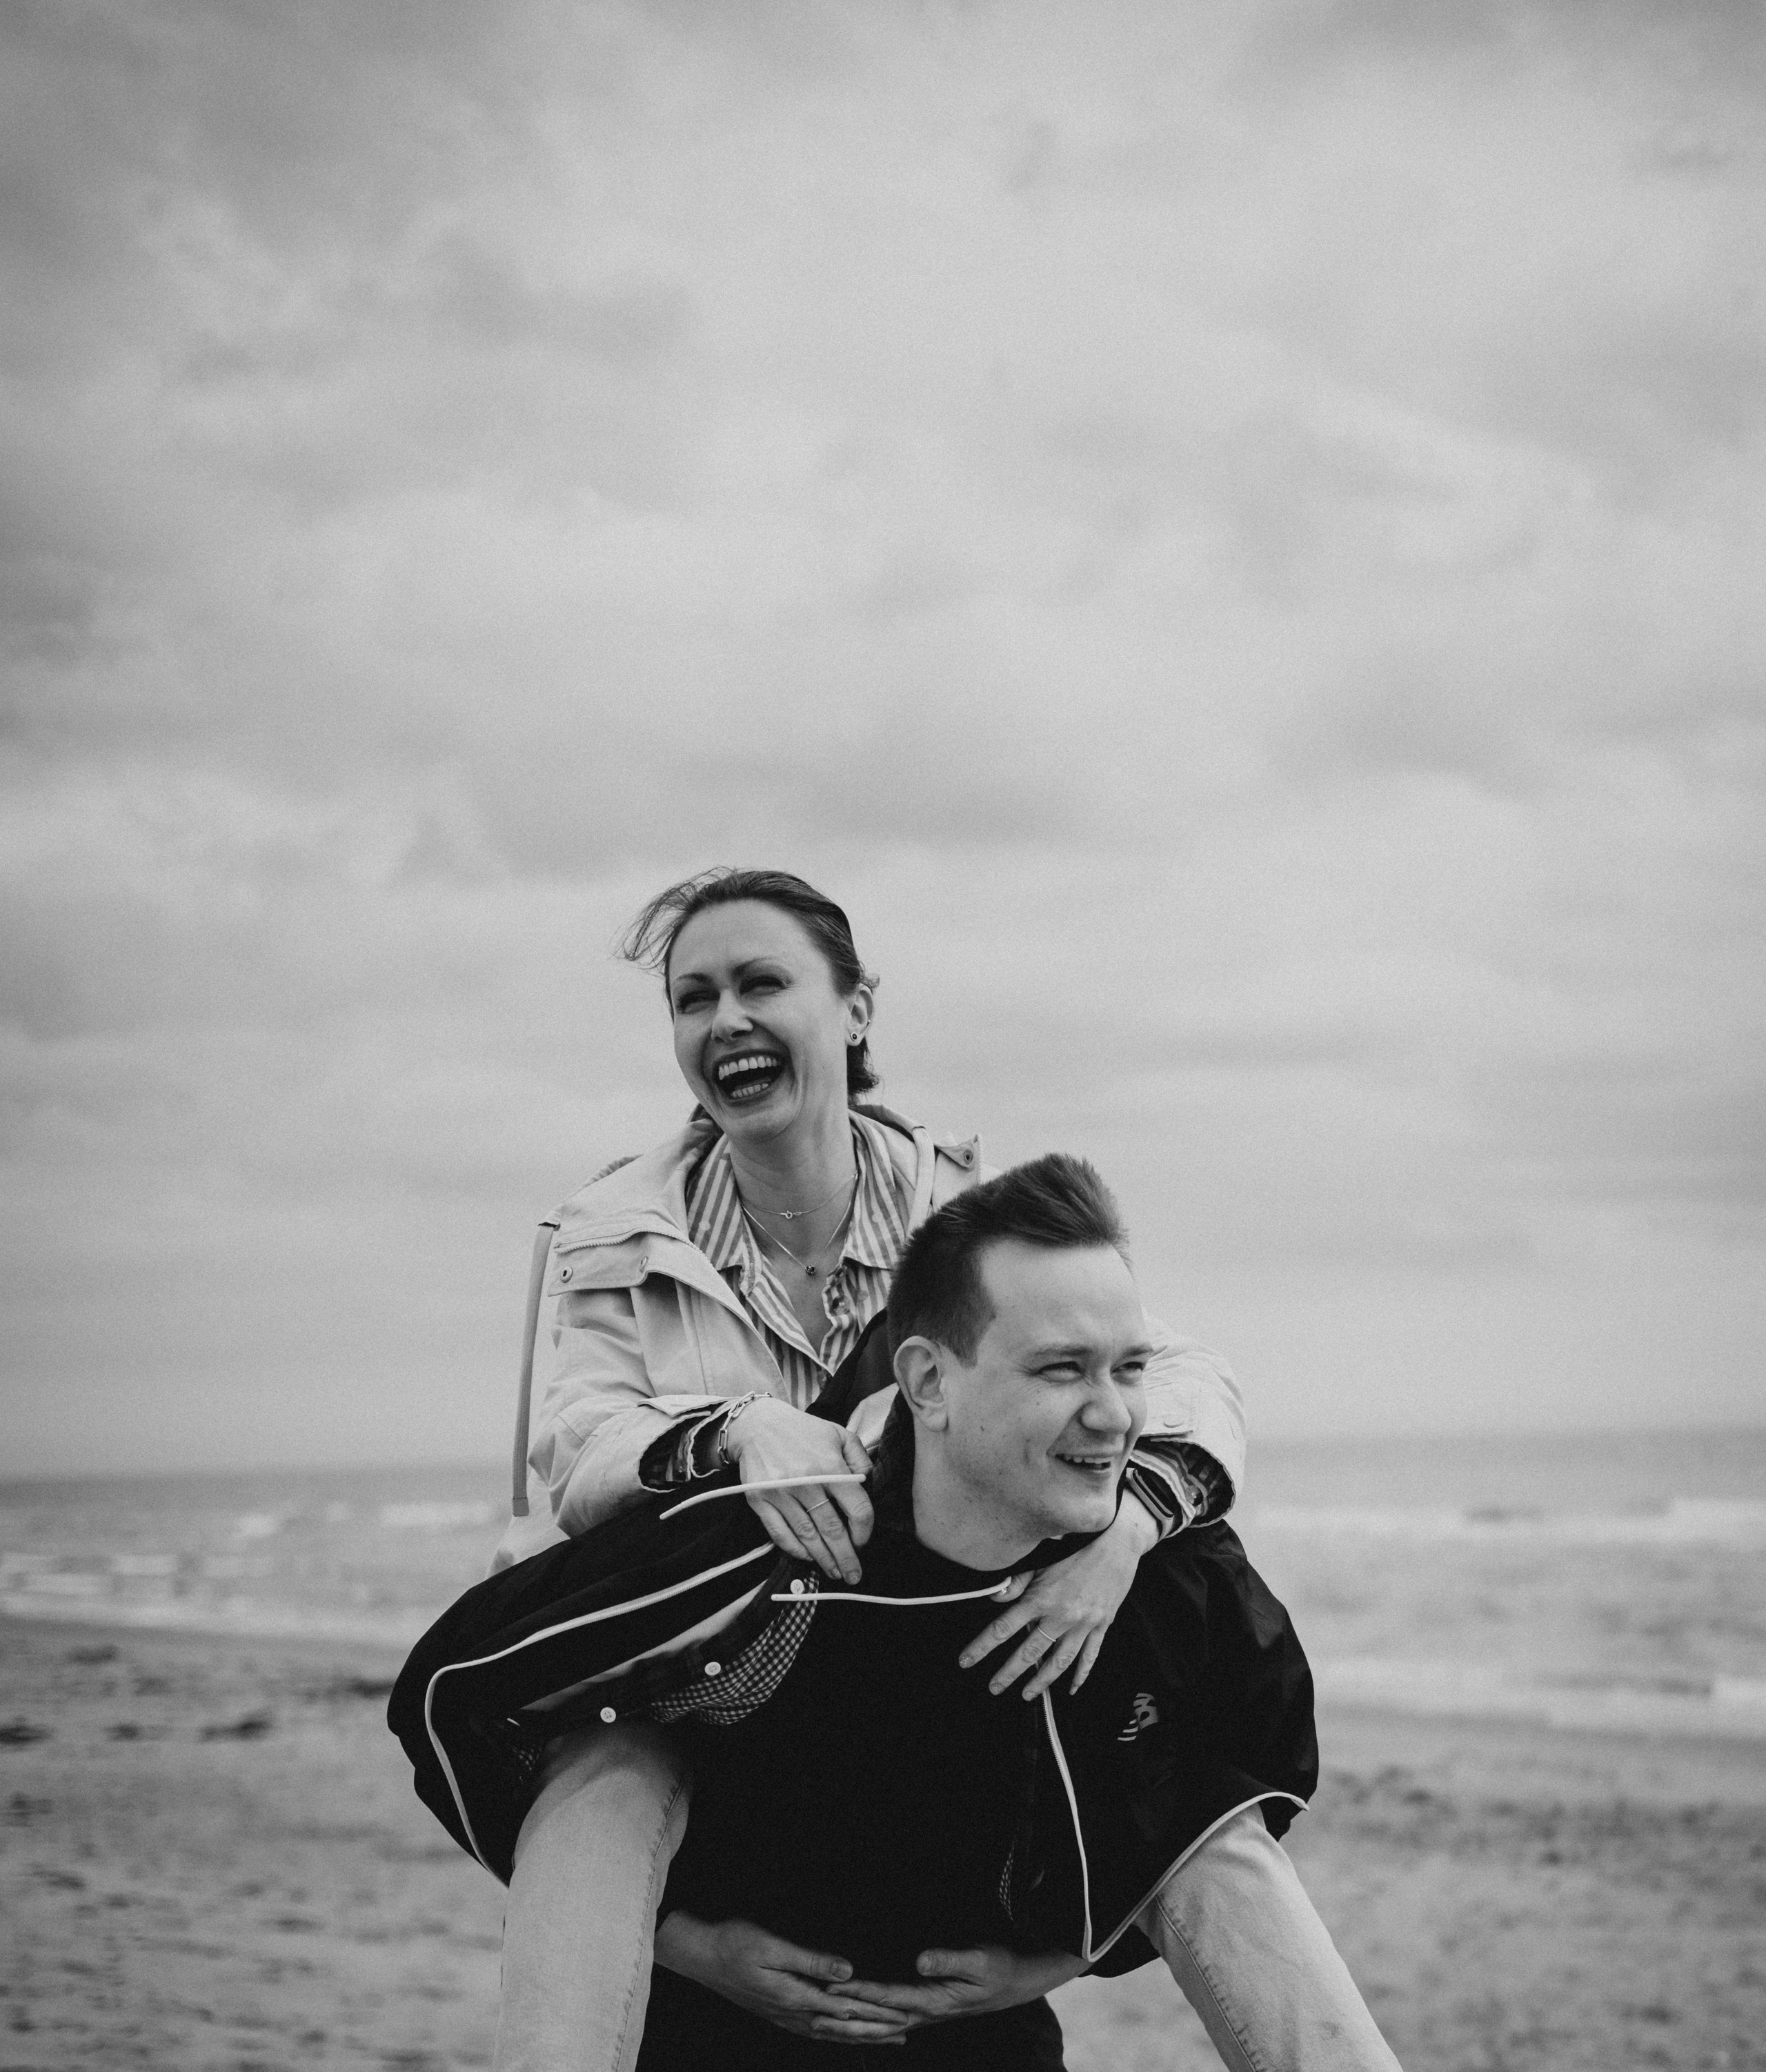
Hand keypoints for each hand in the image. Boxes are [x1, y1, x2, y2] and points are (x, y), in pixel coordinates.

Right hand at [653, 1912, 909, 2044]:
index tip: (903, 2012)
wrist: (703, 1957)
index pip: (846, 2008)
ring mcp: (786, 2018)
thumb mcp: (773, 1946)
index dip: (877, 2011)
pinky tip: (847, 2034)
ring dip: (862, 2036)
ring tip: (889, 2037)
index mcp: (795, 1997)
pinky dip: (838, 2035)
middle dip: (878, 2029)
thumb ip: (811, 1961)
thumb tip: (847, 1972)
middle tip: (908, 2029)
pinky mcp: (779, 2014)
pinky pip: (816, 2031)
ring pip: (832, 2033)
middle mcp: (794, 2014)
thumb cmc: (736, 1944)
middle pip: (844, 2028)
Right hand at [725, 1397, 874, 1583]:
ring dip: (823, 1560)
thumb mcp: (840, 1433)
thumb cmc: (804, 1431)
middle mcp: (805, 1481)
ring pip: (807, 1537)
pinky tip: (808, 1557)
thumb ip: (861, 1459)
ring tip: (835, 1572)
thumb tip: (870, 1486)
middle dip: (846, 1557)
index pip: (857, 1508)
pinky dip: (795, 1550)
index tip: (864, 1541)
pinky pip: (780, 1534)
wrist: (757, 1424)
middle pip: (833, 1530)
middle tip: (854, 1575)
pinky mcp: (759, 1500)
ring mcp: (780, 1493)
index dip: (865, 1531)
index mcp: (830, 1466)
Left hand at [837, 1944, 1087, 2027]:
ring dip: (857, 2015)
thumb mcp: (979, 1960)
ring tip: (827, 2013)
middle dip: (847, 2010)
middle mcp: (926, 2011)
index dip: (859, 1993)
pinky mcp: (929, 2005)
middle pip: (879, 2014)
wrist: (1018, 1981)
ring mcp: (927, 2011)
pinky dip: (873, 2015)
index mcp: (934, 2001)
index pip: (888, 1998)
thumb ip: (949, 1960)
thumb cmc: (1000, 1967)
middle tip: (815, 2005)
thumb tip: (920, 1961)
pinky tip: (862, 2016)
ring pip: (884, 2018)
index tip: (832, 1989)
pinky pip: (894, 2013)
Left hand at [958, 1493, 1156, 1697]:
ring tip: (1027, 1695)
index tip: (966, 1661)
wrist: (1117, 1541)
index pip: (1003, 1628)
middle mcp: (1061, 1616)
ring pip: (1060, 1661)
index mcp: (1041, 1598)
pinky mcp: (1101, 1625)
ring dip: (1042, 1681)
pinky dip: (1081, 1675)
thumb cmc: (1076, 1546)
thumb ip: (1017, 1582)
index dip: (982, 1647)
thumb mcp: (1041, 1559)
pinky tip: (1072, 1688)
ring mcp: (1083, 1623)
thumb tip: (995, 1598)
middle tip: (994, 1688)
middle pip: (1029, 1653)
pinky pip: (1090, 1656)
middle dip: (1009, 1673)